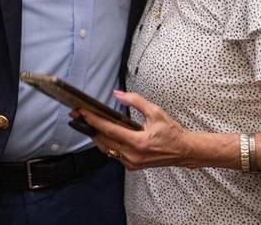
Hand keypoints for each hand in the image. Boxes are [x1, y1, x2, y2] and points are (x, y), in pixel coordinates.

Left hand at [75, 90, 194, 169]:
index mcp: (138, 142)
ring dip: (96, 136)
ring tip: (86, 123)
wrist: (183, 151)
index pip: (109, 130)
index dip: (93, 121)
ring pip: (106, 149)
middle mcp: (132, 155)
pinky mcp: (132, 166)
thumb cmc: (171, 132)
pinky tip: (102, 134)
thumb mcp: (155, 112)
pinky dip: (106, 143)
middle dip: (89, 127)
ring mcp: (131, 162)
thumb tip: (118, 94)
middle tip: (77, 116)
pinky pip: (113, 154)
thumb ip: (136, 101)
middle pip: (103, 141)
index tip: (82, 113)